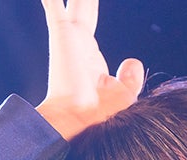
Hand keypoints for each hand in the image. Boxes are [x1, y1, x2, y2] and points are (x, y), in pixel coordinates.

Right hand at [35, 0, 144, 139]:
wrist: (79, 121)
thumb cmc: (100, 115)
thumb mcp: (124, 94)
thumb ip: (131, 77)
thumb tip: (132, 61)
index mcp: (89, 52)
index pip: (89, 16)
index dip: (89, 2)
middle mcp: (77, 39)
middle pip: (83, 2)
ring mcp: (68, 35)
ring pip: (76, 0)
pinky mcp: (61, 32)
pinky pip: (54, 4)